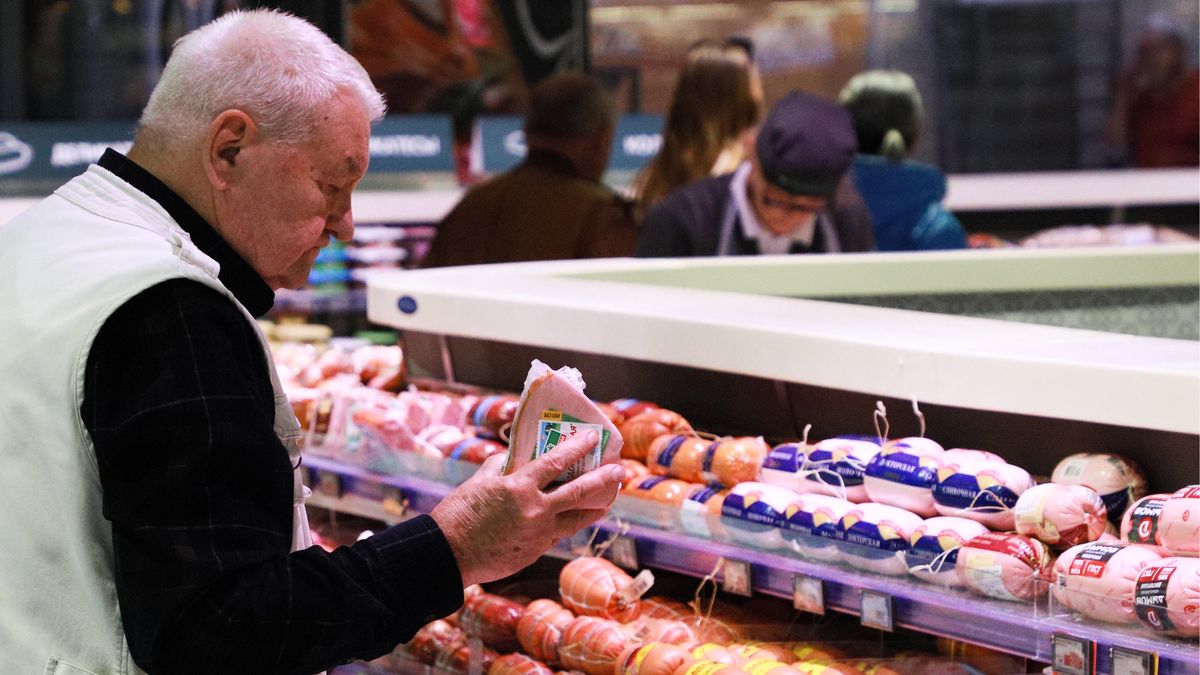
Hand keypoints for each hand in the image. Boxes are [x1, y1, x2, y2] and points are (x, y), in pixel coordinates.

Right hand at [430, 430, 623, 586]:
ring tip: (608, 502)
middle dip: (603, 481)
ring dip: (595, 510)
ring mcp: (538, 534)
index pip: (556, 462)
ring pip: (576, 521)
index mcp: (519, 488)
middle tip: (620, 471)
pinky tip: (572, 521)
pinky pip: (556, 535)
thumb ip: (498, 468)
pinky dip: (565, 526)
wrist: (449, 555)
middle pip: (579, 493)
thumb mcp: (477, 483)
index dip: (577, 447)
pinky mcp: (535, 552)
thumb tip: (510, 458)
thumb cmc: (458, 515)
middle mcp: (535, 510)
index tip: (594, 437)